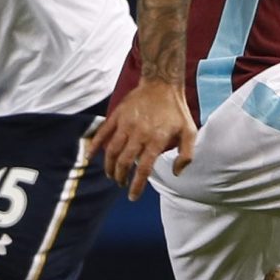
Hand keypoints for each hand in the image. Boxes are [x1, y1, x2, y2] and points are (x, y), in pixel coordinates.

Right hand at [93, 79, 196, 199]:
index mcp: (156, 140)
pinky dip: (94, 145)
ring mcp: (126, 124)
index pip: (143, 169)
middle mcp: (139, 133)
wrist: (162, 83)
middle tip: (122, 184)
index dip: (137, 186)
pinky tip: (89, 156)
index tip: (132, 197)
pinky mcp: (117, 115)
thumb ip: (186, 155)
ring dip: (109, 167)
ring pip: (112, 151)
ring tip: (112, 175)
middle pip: (124, 162)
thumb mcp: (190, 132)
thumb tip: (176, 173)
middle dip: (121, 178)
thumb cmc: (176, 110)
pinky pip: (102, 133)